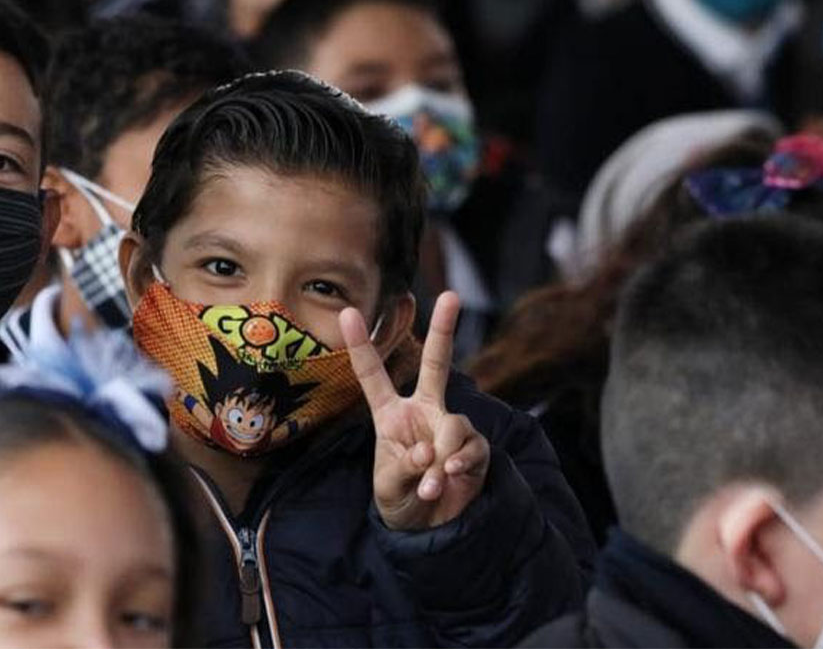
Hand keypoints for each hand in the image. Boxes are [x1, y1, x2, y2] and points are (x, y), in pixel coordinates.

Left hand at [340, 292, 489, 530]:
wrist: (429, 528)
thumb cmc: (399, 499)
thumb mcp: (388, 486)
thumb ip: (403, 466)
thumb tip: (429, 451)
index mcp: (391, 414)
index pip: (373, 375)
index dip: (362, 344)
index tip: (347, 311)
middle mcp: (424, 412)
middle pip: (437, 364)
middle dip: (447, 329)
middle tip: (452, 295)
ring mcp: (451, 428)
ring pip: (454, 424)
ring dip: (442, 457)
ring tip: (430, 483)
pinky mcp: (474, 449)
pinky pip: (471, 447)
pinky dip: (459, 466)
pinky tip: (448, 481)